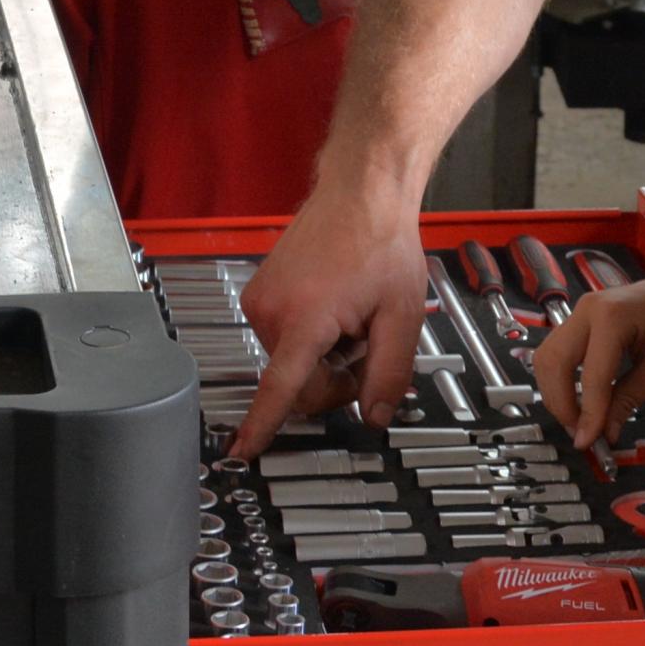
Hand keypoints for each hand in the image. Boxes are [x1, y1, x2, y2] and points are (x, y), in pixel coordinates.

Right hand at [226, 174, 429, 456]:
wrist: (359, 194)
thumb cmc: (380, 242)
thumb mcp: (401, 316)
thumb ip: (390, 374)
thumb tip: (375, 416)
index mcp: (304, 318)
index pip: (280, 388)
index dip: (262, 425)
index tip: (243, 451)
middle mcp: (271, 311)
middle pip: (299, 384)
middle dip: (335, 380)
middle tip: (365, 345)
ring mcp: (261, 301)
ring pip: (291, 364)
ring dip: (324, 357)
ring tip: (350, 319)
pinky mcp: (259, 295)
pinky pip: (283, 340)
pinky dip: (310, 338)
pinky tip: (334, 309)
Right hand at [526, 271, 644, 452]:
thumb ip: (628, 400)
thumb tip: (604, 433)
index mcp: (612, 317)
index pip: (592, 375)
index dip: (588, 414)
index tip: (587, 443)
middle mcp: (586, 309)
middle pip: (553, 362)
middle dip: (560, 403)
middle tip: (579, 432)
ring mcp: (579, 310)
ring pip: (547, 357)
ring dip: (555, 392)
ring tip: (578, 419)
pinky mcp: (579, 318)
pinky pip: (557, 351)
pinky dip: (561, 378)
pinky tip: (578, 399)